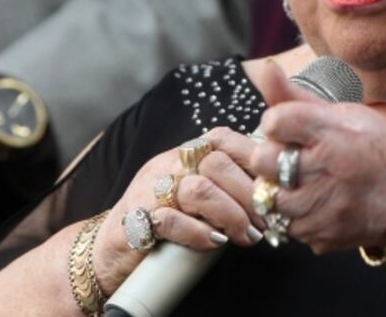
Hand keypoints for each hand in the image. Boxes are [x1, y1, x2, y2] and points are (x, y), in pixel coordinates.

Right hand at [91, 128, 263, 295]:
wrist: (113, 246)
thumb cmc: (166, 218)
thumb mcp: (197, 192)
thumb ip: (226, 185)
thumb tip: (273, 194)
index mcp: (187, 153)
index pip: (224, 139)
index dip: (253, 160)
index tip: (272, 188)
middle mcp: (170, 164)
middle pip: (217, 165)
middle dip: (249, 196)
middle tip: (264, 222)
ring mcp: (151, 189)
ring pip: (199, 190)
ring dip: (231, 216)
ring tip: (244, 235)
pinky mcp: (137, 218)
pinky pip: (172, 220)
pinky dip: (199, 233)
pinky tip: (215, 242)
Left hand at [248, 61, 385, 252]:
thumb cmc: (377, 147)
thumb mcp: (344, 113)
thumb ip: (296, 97)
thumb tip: (266, 69)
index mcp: (334, 132)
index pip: (274, 121)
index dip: (276, 122)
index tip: (289, 127)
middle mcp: (328, 169)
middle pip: (263, 161)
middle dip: (271, 157)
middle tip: (292, 157)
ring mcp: (325, 207)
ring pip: (270, 198)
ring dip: (281, 190)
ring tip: (304, 181)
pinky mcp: (324, 235)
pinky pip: (288, 226)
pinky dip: (297, 216)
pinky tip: (318, 203)